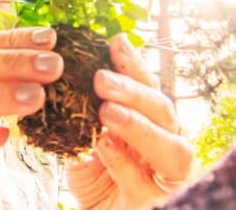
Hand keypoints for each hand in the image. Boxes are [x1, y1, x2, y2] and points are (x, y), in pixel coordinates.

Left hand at [66, 34, 192, 209]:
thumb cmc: (96, 176)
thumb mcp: (84, 139)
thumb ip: (84, 113)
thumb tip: (64, 70)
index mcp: (150, 122)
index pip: (148, 87)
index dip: (134, 64)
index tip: (115, 41)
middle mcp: (166, 142)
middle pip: (163, 109)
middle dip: (133, 90)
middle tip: (100, 78)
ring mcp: (166, 174)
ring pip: (171, 146)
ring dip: (138, 125)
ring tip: (107, 112)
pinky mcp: (156, 201)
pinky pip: (145, 181)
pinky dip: (123, 162)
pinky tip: (103, 146)